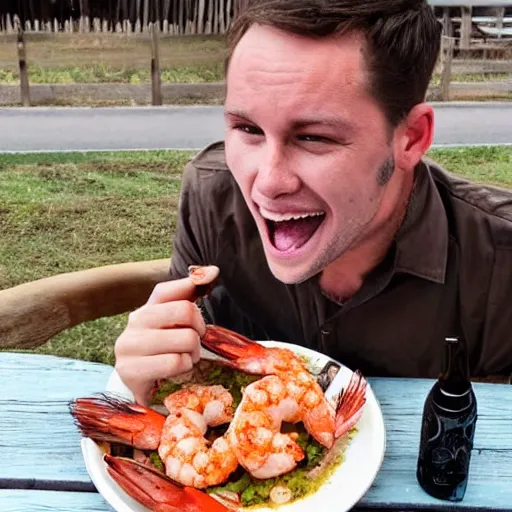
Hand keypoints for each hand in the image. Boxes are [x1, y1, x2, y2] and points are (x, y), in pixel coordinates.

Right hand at [114, 265, 218, 404]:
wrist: (134, 386)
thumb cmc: (161, 351)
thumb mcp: (174, 324)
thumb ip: (190, 296)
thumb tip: (212, 271)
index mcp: (147, 308)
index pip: (169, 289)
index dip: (193, 286)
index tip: (208, 288)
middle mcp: (135, 321)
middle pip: (185, 311)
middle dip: (198, 330)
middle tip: (195, 341)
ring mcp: (129, 345)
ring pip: (185, 339)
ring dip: (193, 353)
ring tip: (186, 358)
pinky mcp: (130, 370)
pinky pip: (175, 362)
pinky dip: (183, 368)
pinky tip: (176, 372)